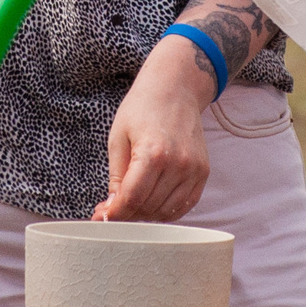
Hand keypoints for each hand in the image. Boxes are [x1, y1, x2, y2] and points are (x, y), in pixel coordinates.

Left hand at [96, 37, 213, 221]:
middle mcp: (177, 164)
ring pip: (166, 211)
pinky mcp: (202, 172)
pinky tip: (152, 203)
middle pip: (148, 207)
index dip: (115, 213)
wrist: (175, 89)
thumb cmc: (143, 108)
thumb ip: (116, 177)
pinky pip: (185, 205)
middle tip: (112, 209)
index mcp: (152, 153)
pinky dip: (166, 211)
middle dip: (127, 214)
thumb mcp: (118, 138)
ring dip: (146, 214)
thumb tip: (111, 208)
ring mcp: (193, 169)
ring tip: (132, 203)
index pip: (132, 198)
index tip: (103, 217)